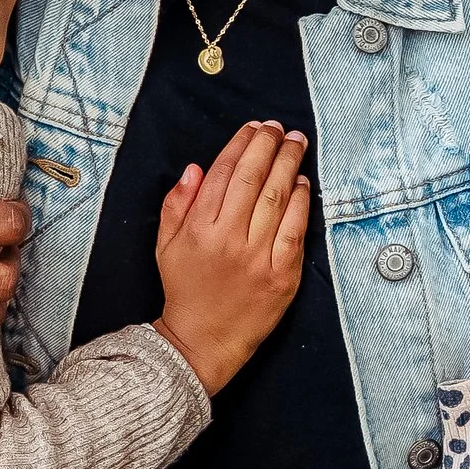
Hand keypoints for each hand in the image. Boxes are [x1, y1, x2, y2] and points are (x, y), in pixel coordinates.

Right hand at [153, 122, 310, 393]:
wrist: (203, 340)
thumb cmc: (185, 289)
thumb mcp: (166, 245)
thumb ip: (177, 205)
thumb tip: (195, 169)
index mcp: (198, 229)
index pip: (223, 173)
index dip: (240, 144)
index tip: (253, 128)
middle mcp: (228, 239)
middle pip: (253, 179)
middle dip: (268, 145)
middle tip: (278, 127)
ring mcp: (258, 257)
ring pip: (277, 198)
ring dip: (289, 164)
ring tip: (296, 142)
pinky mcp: (282, 275)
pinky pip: (295, 229)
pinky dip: (301, 202)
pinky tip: (303, 182)